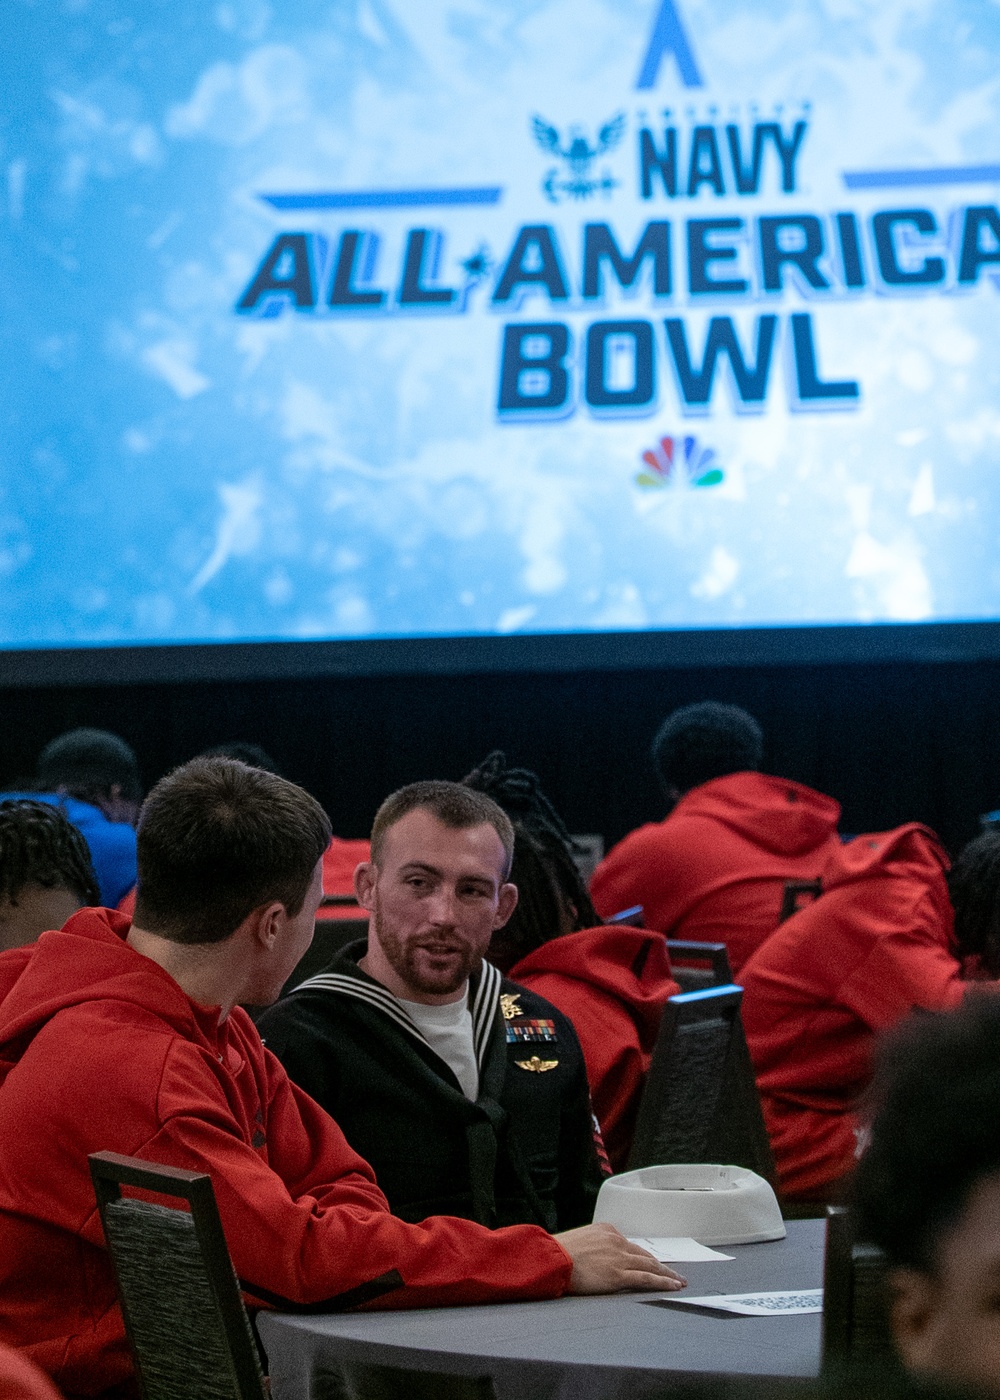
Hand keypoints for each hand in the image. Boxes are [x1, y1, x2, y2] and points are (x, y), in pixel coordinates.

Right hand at [554, 1222, 685, 1294]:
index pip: (629, 1246)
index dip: (642, 1257)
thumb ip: (593, 1248)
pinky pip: (646, 1279)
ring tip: (678, 1281)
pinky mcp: (619, 1275)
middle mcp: (616, 1241)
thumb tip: (596, 1259)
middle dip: (660, 1265)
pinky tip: (673, 1286)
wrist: (552, 1259)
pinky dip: (662, 1282)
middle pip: (644, 1255)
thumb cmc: (558, 1254)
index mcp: (606, 1230)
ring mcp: (619, 1258)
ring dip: (667, 1274)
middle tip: (674, 1272)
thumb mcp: (578, 1242)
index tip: (650, 1264)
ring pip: (650, 1266)